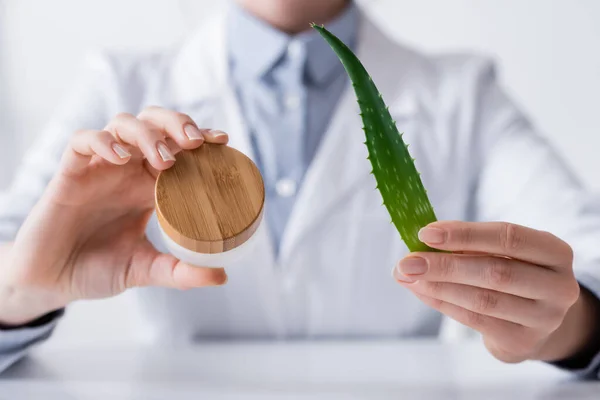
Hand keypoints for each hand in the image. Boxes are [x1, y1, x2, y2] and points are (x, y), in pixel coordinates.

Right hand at [0, 107, 228, 324]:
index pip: (179, 149)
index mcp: (150, 186)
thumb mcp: (145, 270)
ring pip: (123, 124)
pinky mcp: (70, 173)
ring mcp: (99, 168)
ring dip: (147, 133)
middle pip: (155, 124)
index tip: (223, 140)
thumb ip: (180, 272)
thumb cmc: (99, 270)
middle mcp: (128, 170)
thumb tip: (222, 276)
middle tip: (197, 142)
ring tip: (164, 159)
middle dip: (177, 124)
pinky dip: (101, 141)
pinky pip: (82, 142)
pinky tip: (119, 157)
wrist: (53, 282)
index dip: (201, 139)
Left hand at [394, 221, 596, 362]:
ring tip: (408, 277)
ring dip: (438, 287)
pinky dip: (443, 304)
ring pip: (483, 300)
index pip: (508, 237)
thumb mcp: (501, 253)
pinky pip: (475, 320)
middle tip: (407, 262)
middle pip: (496, 272)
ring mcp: (544, 318)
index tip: (426, 233)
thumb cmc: (512, 273)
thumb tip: (419, 243)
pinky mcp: (523, 341)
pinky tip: (421, 292)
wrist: (535, 321)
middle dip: (445, 265)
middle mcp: (558, 286)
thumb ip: (466, 245)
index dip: (465, 234)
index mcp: (554, 251)